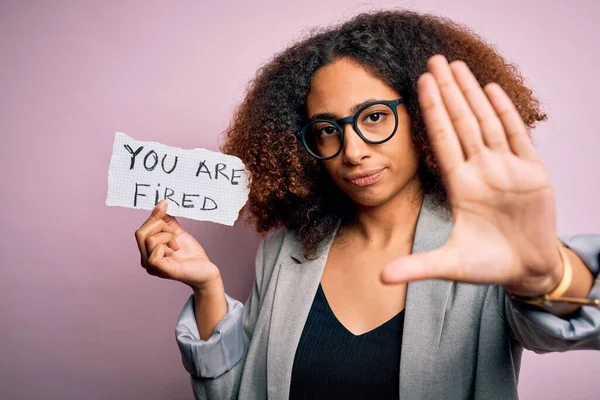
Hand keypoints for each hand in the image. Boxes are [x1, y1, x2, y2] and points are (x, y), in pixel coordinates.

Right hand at [134, 200, 221, 289]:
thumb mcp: (177, 233)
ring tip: (176, 245)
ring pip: (149, 239)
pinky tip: (174, 252)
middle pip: (140, 233)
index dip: (153, 216)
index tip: (164, 204)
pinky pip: (155, 250)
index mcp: (148, 251)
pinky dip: (166, 246)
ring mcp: (151, 266)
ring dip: (167, 237)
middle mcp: (146, 260)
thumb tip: (161, 203)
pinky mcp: (159, 269)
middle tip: (174, 233)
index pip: (141, 230)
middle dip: (159, 226)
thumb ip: (167, 221)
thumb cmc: (191, 254)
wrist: (206, 270)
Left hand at [381, 55, 562, 296]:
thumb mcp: (450, 265)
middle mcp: (481, 170)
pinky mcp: (533, 173)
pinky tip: (492, 90)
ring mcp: (507, 169)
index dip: (432, 112)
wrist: (526, 270)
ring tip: (457, 66)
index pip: (442, 140)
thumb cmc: (489, 264)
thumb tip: (380, 278)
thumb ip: (417, 267)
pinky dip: (506, 114)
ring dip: (472, 94)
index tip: (418, 85)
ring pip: (486, 122)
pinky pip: (518, 137)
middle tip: (434, 61)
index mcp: (460, 185)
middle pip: (461, 122)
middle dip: (447, 92)